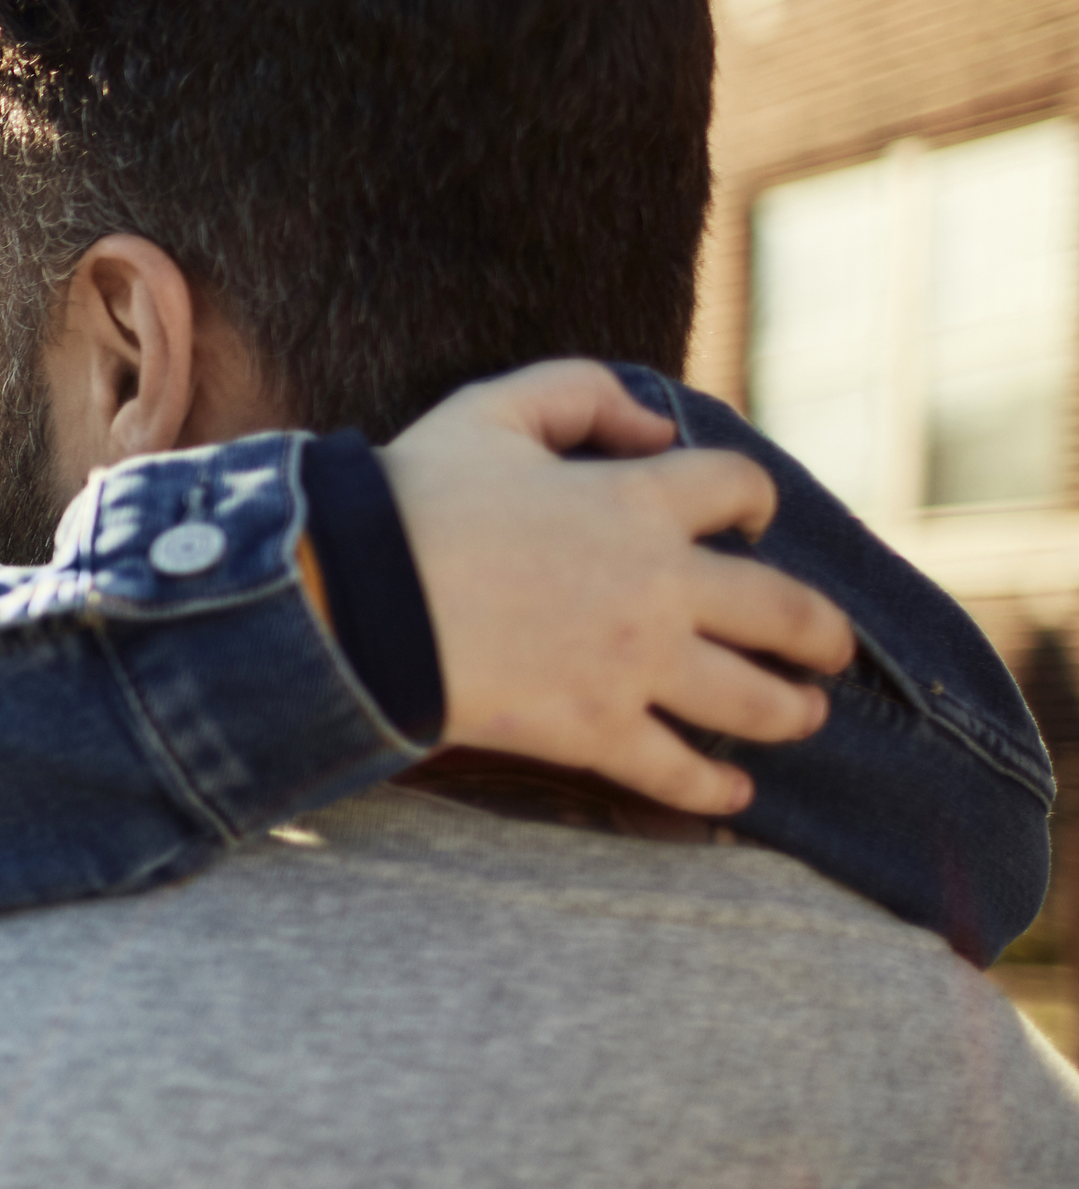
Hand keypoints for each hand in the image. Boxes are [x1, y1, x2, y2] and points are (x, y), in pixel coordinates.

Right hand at [377, 361, 854, 816]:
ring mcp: (635, 666)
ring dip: (792, 710)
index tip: (753, 521)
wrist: (358, 599)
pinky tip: (735, 796)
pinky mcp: (596, 730)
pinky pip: (676, 771)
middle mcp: (661, 586)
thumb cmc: (414, 500)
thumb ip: (583, 392)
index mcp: (639, 501)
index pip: (740, 489)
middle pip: (784, 609)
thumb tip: (655, 429)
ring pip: (753, 699)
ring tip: (805, 716)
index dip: (755, 500)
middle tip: (829, 647)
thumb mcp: (491, 410)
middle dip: (821, 632)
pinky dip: (712, 788)